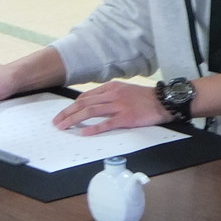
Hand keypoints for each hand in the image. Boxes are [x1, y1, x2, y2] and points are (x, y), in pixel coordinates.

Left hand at [51, 81, 166, 133]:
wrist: (164, 101)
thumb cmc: (146, 98)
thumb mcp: (125, 91)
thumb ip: (110, 96)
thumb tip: (95, 105)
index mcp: (111, 88)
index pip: (86, 96)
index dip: (72, 106)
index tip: (63, 114)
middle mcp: (112, 95)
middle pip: (84, 103)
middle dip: (67, 113)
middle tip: (57, 122)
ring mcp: (119, 106)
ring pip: (91, 111)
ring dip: (74, 119)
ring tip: (64, 127)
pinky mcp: (126, 118)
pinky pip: (106, 123)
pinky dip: (93, 128)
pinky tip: (83, 133)